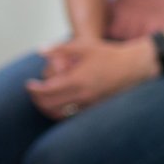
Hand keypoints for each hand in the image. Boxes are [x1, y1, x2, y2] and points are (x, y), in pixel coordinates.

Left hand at [26, 38, 155, 119]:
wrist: (134, 67)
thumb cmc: (108, 54)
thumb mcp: (84, 46)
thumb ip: (60, 48)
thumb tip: (40, 51)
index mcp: (77, 80)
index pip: (47, 91)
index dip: (34, 89)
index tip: (29, 85)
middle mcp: (82, 96)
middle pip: (50, 106)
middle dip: (37, 100)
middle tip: (33, 92)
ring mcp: (90, 105)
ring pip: (61, 115)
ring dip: (47, 109)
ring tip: (42, 101)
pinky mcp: (96, 109)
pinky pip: (73, 116)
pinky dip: (62, 113)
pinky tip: (58, 105)